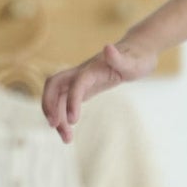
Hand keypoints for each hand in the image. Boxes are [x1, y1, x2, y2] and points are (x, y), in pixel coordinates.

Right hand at [42, 37, 156, 143]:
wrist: (136, 54)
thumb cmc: (137, 59)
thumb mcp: (133, 62)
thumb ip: (120, 59)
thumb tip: (108, 47)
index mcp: (93, 68)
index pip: (77, 83)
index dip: (72, 100)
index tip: (73, 120)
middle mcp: (81, 73)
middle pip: (54, 85)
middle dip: (50, 104)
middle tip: (54, 126)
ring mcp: (79, 81)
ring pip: (59, 97)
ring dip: (57, 116)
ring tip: (66, 140)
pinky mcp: (82, 89)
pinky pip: (66, 102)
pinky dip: (64, 116)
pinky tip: (68, 132)